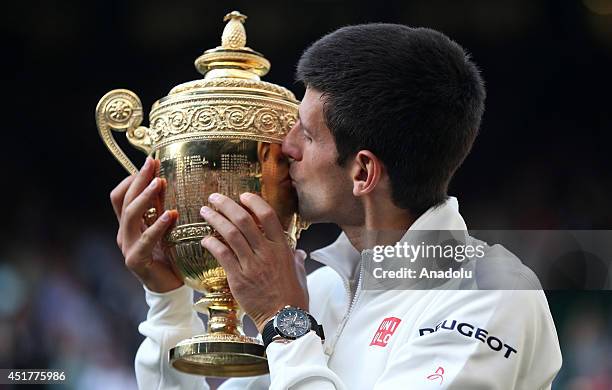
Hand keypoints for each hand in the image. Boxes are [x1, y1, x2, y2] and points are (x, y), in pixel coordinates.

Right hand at [110, 157, 181, 292]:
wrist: (172, 287)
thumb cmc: (172, 254)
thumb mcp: (169, 227)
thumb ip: (167, 208)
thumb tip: (180, 181)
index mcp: (129, 224)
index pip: (121, 195)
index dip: (132, 178)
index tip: (151, 161)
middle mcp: (124, 234)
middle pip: (125, 200)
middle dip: (139, 180)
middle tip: (153, 164)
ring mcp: (128, 247)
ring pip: (130, 216)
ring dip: (145, 197)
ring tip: (159, 183)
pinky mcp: (136, 261)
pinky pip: (145, 241)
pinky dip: (157, 226)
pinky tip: (170, 215)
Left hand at [200, 192, 308, 332]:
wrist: (284, 319)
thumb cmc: (293, 297)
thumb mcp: (299, 273)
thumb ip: (296, 259)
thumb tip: (299, 252)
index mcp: (281, 248)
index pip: (268, 216)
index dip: (254, 202)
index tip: (243, 195)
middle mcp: (266, 252)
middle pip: (244, 220)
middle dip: (226, 205)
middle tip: (214, 197)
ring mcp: (252, 265)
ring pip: (230, 234)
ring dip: (215, 219)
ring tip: (204, 211)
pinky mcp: (238, 278)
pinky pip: (222, 255)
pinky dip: (211, 244)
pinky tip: (204, 239)